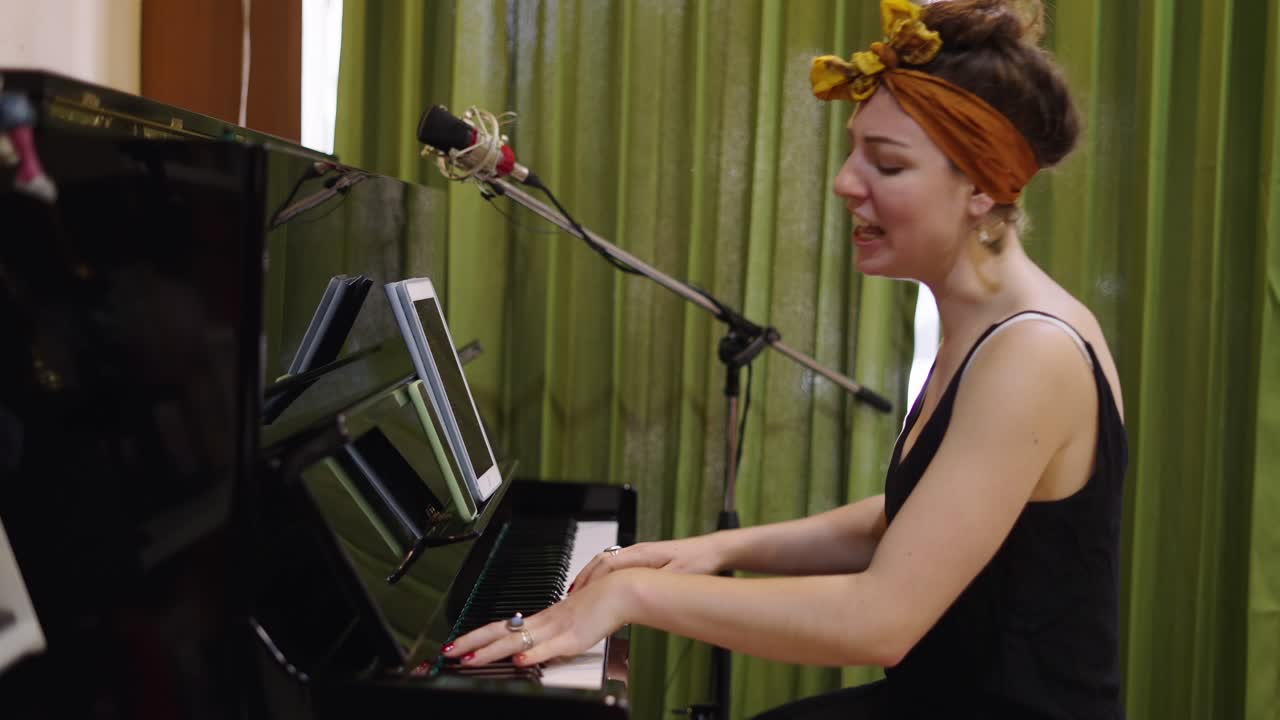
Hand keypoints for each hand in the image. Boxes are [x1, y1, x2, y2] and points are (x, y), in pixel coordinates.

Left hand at [440, 570, 633, 666]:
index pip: (503, 626)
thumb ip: (557, 632)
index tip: (458, 642)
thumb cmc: (604, 600)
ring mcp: (558, 629)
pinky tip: (518, 661)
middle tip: (447, 651)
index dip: (478, 635)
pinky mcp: (575, 638)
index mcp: (544, 619)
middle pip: (501, 632)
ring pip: (518, 641)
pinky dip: (533, 655)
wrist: (624, 589)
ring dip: (491, 651)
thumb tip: (541, 643)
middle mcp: (546, 622)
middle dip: (472, 642)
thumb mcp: (574, 620)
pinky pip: (550, 648)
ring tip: (470, 659)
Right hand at [570, 535, 722, 593]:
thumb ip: (654, 583)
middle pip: (601, 561)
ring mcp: (639, 554)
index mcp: (641, 554)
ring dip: (591, 576)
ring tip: (577, 593)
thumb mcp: (675, 577)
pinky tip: (600, 585)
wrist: (712, 552)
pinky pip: (615, 564)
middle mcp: (637, 551)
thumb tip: (632, 590)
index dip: (591, 581)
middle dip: (584, 579)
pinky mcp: (644, 558)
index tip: (579, 596)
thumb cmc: (698, 563)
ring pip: (606, 562)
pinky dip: (602, 575)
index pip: (607, 565)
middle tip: (569, 597)